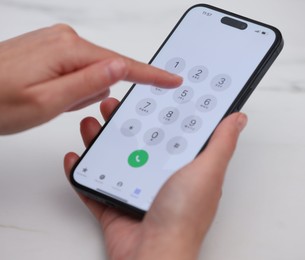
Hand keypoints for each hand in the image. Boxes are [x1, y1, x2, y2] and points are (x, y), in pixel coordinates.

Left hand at [0, 24, 181, 133]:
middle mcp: (64, 40)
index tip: (172, 79)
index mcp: (68, 51)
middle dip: (94, 93)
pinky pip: (75, 70)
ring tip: (49, 100)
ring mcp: (55, 43)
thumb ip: (88, 84)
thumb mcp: (48, 102)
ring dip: (78, 92)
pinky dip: (69, 86)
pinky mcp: (49, 49)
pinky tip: (47, 92)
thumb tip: (121, 68)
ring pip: (89, 73)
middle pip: (104, 70)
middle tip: (64, 106)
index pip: (122, 65)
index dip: (150, 75)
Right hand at [64, 98, 246, 259]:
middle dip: (124, 122)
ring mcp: (136, 191)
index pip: (172, 133)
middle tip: (113, 106)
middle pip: (139, 142)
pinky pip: (95, 185)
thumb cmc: (183, 217)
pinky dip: (84, 171)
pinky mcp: (115, 205)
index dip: (161, 112)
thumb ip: (221, 143)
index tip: (150, 94)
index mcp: (184, 168)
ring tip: (92, 123)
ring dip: (101, 140)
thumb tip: (237, 119)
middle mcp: (160, 177)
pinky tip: (76, 157)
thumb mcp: (207, 171)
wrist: (153, 255)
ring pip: (115, 159)